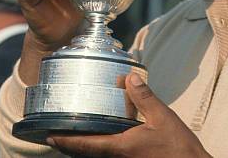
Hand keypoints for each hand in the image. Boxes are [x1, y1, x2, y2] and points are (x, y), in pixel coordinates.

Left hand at [50, 73, 211, 157]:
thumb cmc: (179, 148)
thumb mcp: (163, 117)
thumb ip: (144, 97)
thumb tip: (127, 77)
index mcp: (122, 146)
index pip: (86, 145)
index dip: (65, 141)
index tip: (48, 136)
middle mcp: (120, 157)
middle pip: (87, 153)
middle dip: (69, 144)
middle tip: (54, 133)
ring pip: (97, 154)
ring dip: (84, 145)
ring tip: (73, 132)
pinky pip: (110, 153)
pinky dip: (100, 145)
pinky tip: (104, 134)